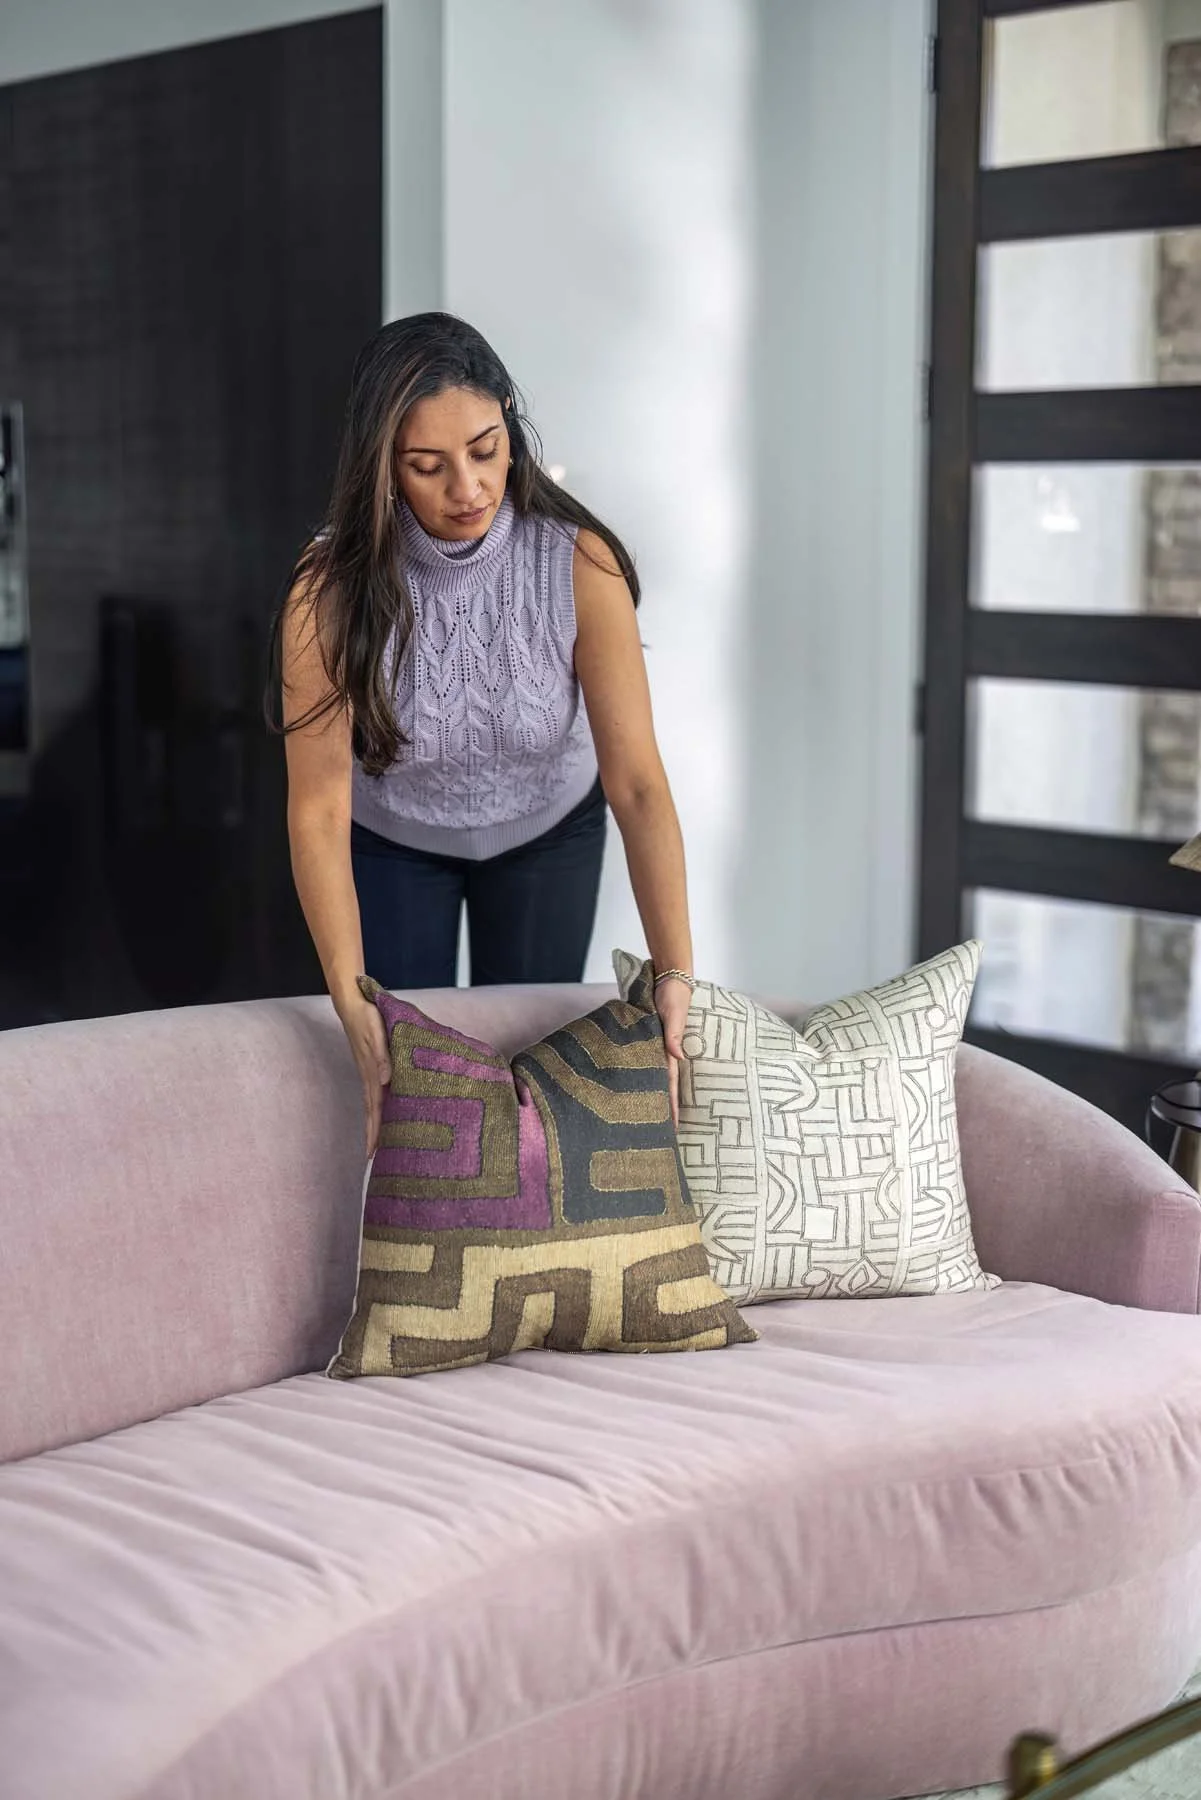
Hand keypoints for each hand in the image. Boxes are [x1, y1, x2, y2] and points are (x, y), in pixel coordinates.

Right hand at [335, 989, 391, 1157]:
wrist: (353, 1003)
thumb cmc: (368, 1017)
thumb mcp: (377, 1034)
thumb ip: (382, 1056)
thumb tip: (386, 1080)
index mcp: (372, 1073)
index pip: (375, 1109)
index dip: (375, 1131)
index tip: (372, 1154)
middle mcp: (370, 1076)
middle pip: (372, 1112)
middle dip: (373, 1135)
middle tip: (373, 1159)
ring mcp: (369, 1071)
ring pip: (373, 1104)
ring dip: (375, 1124)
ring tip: (378, 1143)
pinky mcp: (371, 1065)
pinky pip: (375, 1092)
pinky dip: (378, 1107)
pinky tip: (384, 1111)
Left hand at [654, 976, 690, 1128]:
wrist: (667, 978)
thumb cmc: (673, 995)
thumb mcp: (674, 1013)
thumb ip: (673, 1034)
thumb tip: (676, 1055)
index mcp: (669, 1052)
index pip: (669, 1086)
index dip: (670, 1107)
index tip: (673, 1129)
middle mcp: (661, 1053)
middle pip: (659, 1087)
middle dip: (659, 1110)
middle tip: (656, 1135)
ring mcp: (652, 1047)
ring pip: (649, 1078)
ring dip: (648, 1096)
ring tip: (643, 1120)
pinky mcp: (643, 1038)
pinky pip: (641, 1062)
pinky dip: (639, 1077)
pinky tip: (632, 1088)